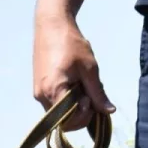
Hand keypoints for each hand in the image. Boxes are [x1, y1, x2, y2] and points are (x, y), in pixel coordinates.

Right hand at [33, 14, 113, 129]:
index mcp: (54, 91)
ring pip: (59, 113)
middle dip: (80, 113)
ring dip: (73, 106)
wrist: (52, 25)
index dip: (84, 116)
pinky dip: (66, 100)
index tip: (91, 98)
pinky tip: (73, 83)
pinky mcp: (38, 88)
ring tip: (81, 85)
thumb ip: (98, 93)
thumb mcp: (90, 69)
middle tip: (89, 94)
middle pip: (63, 121)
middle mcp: (41, 96)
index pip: (69, 121)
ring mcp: (38, 93)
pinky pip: (54, 104)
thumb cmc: (71, 44)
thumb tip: (109, 111)